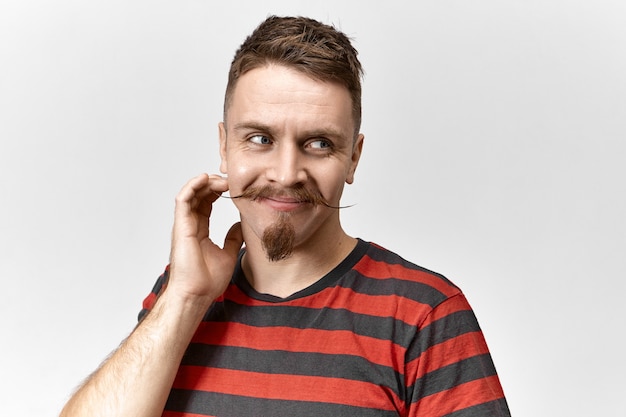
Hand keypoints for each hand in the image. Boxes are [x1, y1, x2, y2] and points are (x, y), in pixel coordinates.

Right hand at [167, 173, 242, 302]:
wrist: (196, 295)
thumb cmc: (207, 281)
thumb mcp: (228, 254)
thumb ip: (233, 239)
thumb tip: (240, 226)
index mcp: (199, 231)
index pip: (206, 203)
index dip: (216, 191)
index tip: (232, 186)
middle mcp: (189, 225)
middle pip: (198, 195)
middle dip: (212, 183)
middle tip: (229, 179)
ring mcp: (184, 225)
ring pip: (190, 194)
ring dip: (204, 182)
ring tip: (220, 178)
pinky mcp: (181, 227)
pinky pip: (183, 200)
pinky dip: (192, 186)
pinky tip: (204, 178)